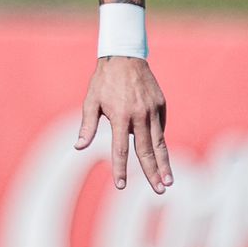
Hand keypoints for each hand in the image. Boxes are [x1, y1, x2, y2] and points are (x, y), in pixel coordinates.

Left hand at [75, 57, 171, 193]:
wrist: (125, 56)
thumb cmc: (103, 81)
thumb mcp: (90, 102)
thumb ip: (87, 126)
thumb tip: (78, 147)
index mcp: (120, 117)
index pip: (120, 150)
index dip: (121, 169)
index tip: (121, 186)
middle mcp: (139, 116)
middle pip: (146, 151)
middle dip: (153, 173)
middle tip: (160, 191)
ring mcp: (153, 110)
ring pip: (160, 143)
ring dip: (164, 163)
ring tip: (169, 181)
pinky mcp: (162, 105)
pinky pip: (160, 128)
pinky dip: (160, 142)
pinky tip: (161, 156)